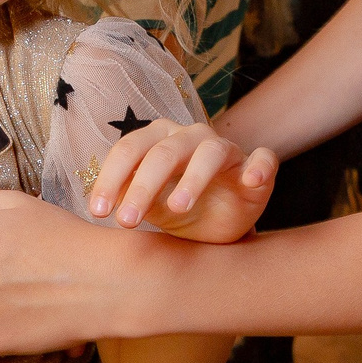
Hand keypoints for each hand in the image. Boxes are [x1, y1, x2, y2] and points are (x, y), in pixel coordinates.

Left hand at [88, 119, 276, 243]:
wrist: (221, 225)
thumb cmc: (180, 210)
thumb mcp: (151, 207)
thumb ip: (129, 198)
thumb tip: (102, 204)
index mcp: (159, 140)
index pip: (130, 150)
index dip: (111, 178)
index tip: (99, 211)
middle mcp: (191, 137)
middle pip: (164, 152)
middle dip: (142, 186)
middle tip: (126, 221)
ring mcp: (226, 149)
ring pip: (209, 152)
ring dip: (192, 179)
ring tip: (177, 208)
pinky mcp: (256, 166)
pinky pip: (262, 158)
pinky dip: (258, 166)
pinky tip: (251, 180)